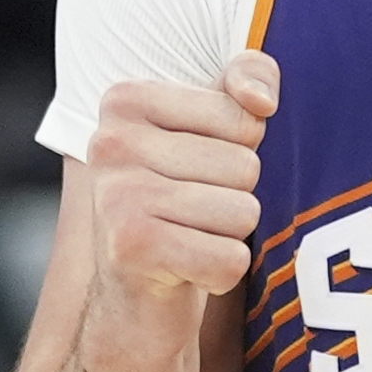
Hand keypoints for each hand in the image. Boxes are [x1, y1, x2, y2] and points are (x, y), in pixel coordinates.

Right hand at [84, 53, 278, 305]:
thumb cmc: (185, 196)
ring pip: (243, 212)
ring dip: (231, 237)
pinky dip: (223, 273)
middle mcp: (111, 142)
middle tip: (193, 214)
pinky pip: (230, 259)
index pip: (244, 118)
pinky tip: (187, 269)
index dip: (243, 152)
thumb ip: (246, 80)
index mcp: (127, 99)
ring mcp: (116, 196)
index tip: (200, 170)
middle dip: (236, 198)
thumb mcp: (214, 126)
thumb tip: (259, 101)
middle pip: (245, 166)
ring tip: (190, 239)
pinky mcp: (131, 249)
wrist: (134, 291)